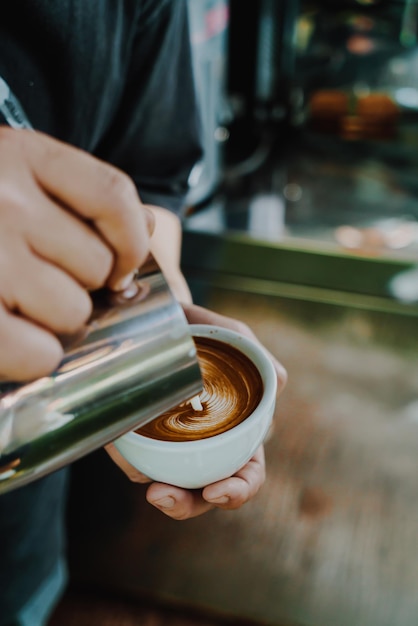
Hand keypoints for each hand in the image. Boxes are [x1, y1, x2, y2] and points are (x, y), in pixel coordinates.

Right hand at [0, 128, 152, 379]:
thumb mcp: (9, 173)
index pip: (113, 196)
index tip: (120, 265)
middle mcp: (2, 198)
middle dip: (78, 284)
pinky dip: (33, 356)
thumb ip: (75, 197)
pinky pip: (38, 353)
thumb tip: (150, 230)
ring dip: (54, 320)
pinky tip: (10, 340)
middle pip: (95, 263)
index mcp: (19, 154)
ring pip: (71, 309)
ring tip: (13, 306)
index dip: (131, 240)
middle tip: (37, 282)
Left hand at [106, 303, 286, 519]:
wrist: (159, 318)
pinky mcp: (138, 439)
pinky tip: (121, 442)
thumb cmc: (205, 332)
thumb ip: (263, 359)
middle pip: (205, 495)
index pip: (247, 475)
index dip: (239, 490)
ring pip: (170, 487)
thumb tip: (281, 382)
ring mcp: (171, 447)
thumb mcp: (237, 339)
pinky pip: (136, 461)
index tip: (216, 489)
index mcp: (239, 433)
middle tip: (163, 495)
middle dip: (189, 505)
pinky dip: (130, 461)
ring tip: (152, 488)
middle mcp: (206, 447)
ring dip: (164, 497)